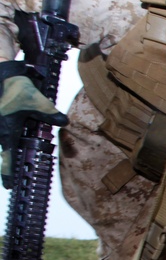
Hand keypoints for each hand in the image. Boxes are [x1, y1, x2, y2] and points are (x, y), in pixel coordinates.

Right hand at [0, 61, 68, 187]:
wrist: (2, 72)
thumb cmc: (15, 88)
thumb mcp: (37, 101)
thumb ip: (51, 114)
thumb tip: (65, 122)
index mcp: (6, 132)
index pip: (7, 159)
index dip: (8, 174)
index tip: (9, 186)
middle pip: (5, 152)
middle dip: (11, 162)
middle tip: (15, 177)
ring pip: (5, 142)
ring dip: (12, 149)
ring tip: (18, 155)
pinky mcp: (1, 119)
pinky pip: (5, 134)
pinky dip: (11, 136)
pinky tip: (19, 130)